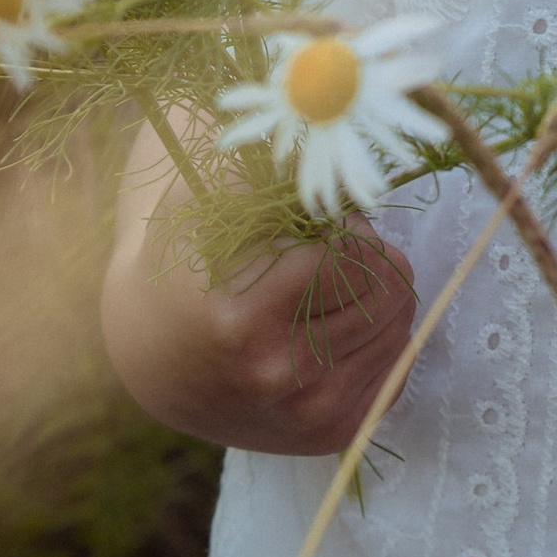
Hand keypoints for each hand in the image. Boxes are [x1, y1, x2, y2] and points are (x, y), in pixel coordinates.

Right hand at [100, 126, 416, 455]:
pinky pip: (397, 369)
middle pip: (387, 292)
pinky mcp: (330, 438)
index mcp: (242, 319)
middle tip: (335, 251)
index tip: (321, 222)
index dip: (345, 227)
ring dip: (379, 295)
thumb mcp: (204, 202)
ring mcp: (306, 417)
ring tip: (333, 286)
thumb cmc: (188, 263)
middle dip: (371, 257)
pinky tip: (339, 326)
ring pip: (401, 329)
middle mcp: (278, 377)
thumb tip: (333, 118)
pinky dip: (380, 337)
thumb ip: (266, 167)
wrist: (156, 359)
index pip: (350, 257)